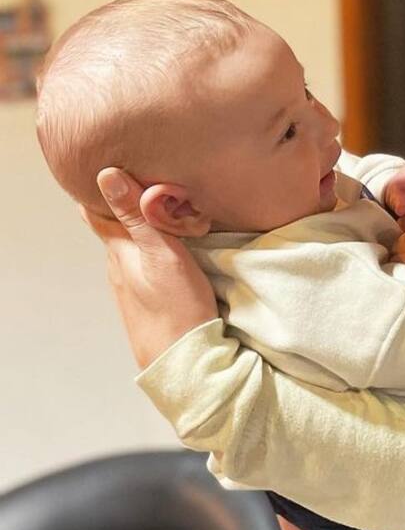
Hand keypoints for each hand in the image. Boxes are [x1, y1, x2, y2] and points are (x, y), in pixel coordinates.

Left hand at [83, 168, 218, 368]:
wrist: (184, 361)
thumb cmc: (177, 307)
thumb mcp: (162, 252)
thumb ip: (137, 216)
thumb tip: (105, 175)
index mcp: (119, 251)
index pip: (95, 211)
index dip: (99, 189)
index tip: (113, 168)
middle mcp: (117, 267)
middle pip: (113, 227)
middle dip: (123, 205)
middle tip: (144, 183)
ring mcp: (129, 287)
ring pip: (129, 247)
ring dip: (139, 229)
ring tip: (159, 211)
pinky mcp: (145, 301)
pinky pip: (142, 266)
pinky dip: (149, 250)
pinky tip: (166, 250)